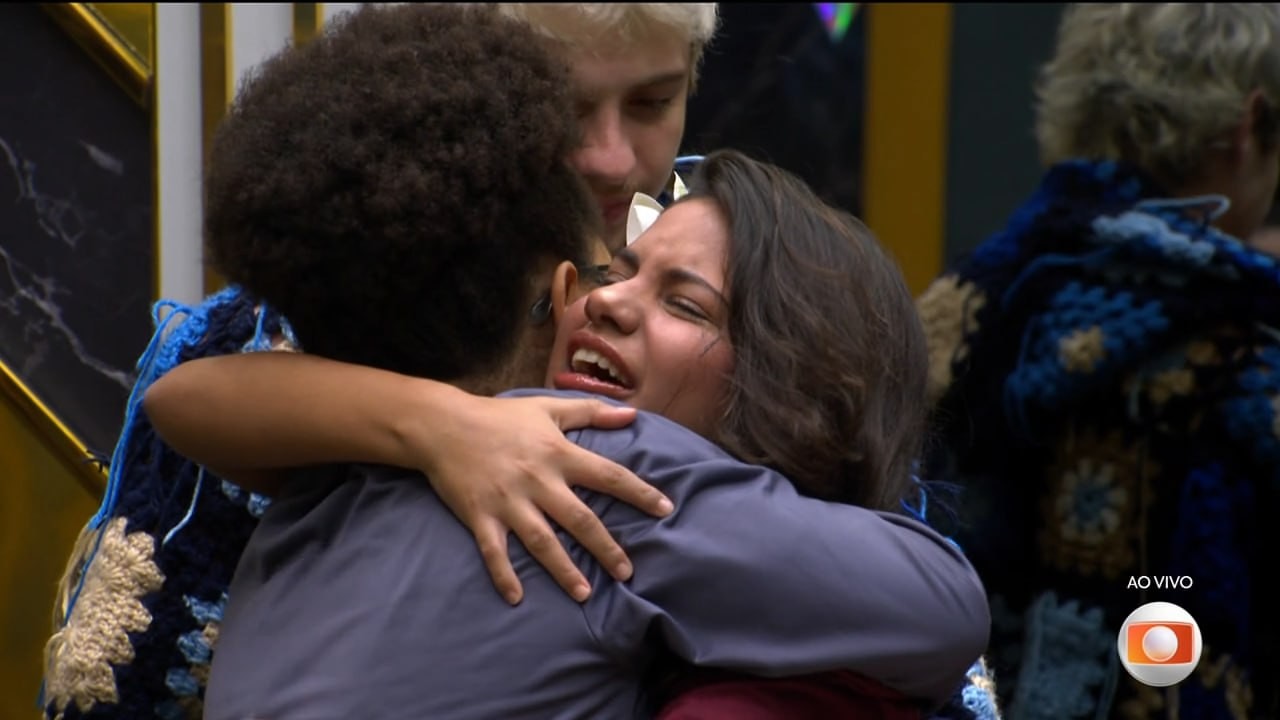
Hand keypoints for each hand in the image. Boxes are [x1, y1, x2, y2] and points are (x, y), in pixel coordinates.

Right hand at [410, 391, 672, 604]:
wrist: (441, 425)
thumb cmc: (499, 416)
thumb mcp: (548, 408)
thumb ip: (591, 412)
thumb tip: (631, 413)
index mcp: (557, 454)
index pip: (608, 475)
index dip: (639, 492)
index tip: (665, 509)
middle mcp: (537, 481)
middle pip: (580, 520)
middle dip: (606, 548)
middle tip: (627, 573)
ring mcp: (508, 502)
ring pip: (542, 542)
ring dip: (564, 570)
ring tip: (585, 594)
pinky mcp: (480, 516)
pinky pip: (494, 551)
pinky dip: (504, 575)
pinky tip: (517, 598)